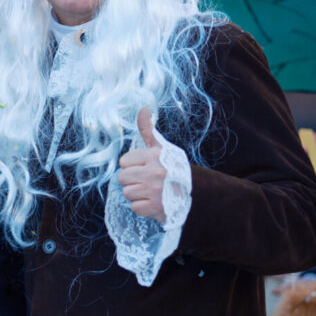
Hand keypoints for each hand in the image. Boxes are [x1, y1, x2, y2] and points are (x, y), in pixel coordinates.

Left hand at [117, 107, 166, 222]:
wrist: (194, 192)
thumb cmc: (171, 168)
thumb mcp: (160, 148)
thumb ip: (147, 130)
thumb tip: (143, 108)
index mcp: (154, 156)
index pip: (124, 161)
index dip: (132, 166)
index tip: (145, 168)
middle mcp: (155, 172)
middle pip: (122, 178)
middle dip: (132, 181)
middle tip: (147, 181)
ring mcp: (155, 190)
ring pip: (127, 193)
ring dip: (137, 195)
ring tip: (150, 192)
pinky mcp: (156, 207)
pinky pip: (135, 207)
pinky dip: (142, 208)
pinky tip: (153, 202)